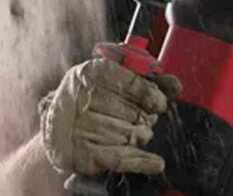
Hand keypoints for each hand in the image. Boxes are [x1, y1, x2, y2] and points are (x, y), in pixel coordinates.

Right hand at [39, 57, 180, 175]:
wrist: (58, 123)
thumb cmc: (93, 94)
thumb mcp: (116, 77)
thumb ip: (147, 79)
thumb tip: (174, 86)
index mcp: (92, 72)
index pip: (132, 82)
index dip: (150, 94)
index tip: (158, 102)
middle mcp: (82, 97)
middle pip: (132, 111)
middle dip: (145, 116)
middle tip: (144, 117)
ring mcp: (80, 126)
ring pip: (128, 134)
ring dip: (140, 135)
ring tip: (136, 131)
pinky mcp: (81, 153)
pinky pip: (119, 158)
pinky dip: (141, 161)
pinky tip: (155, 162)